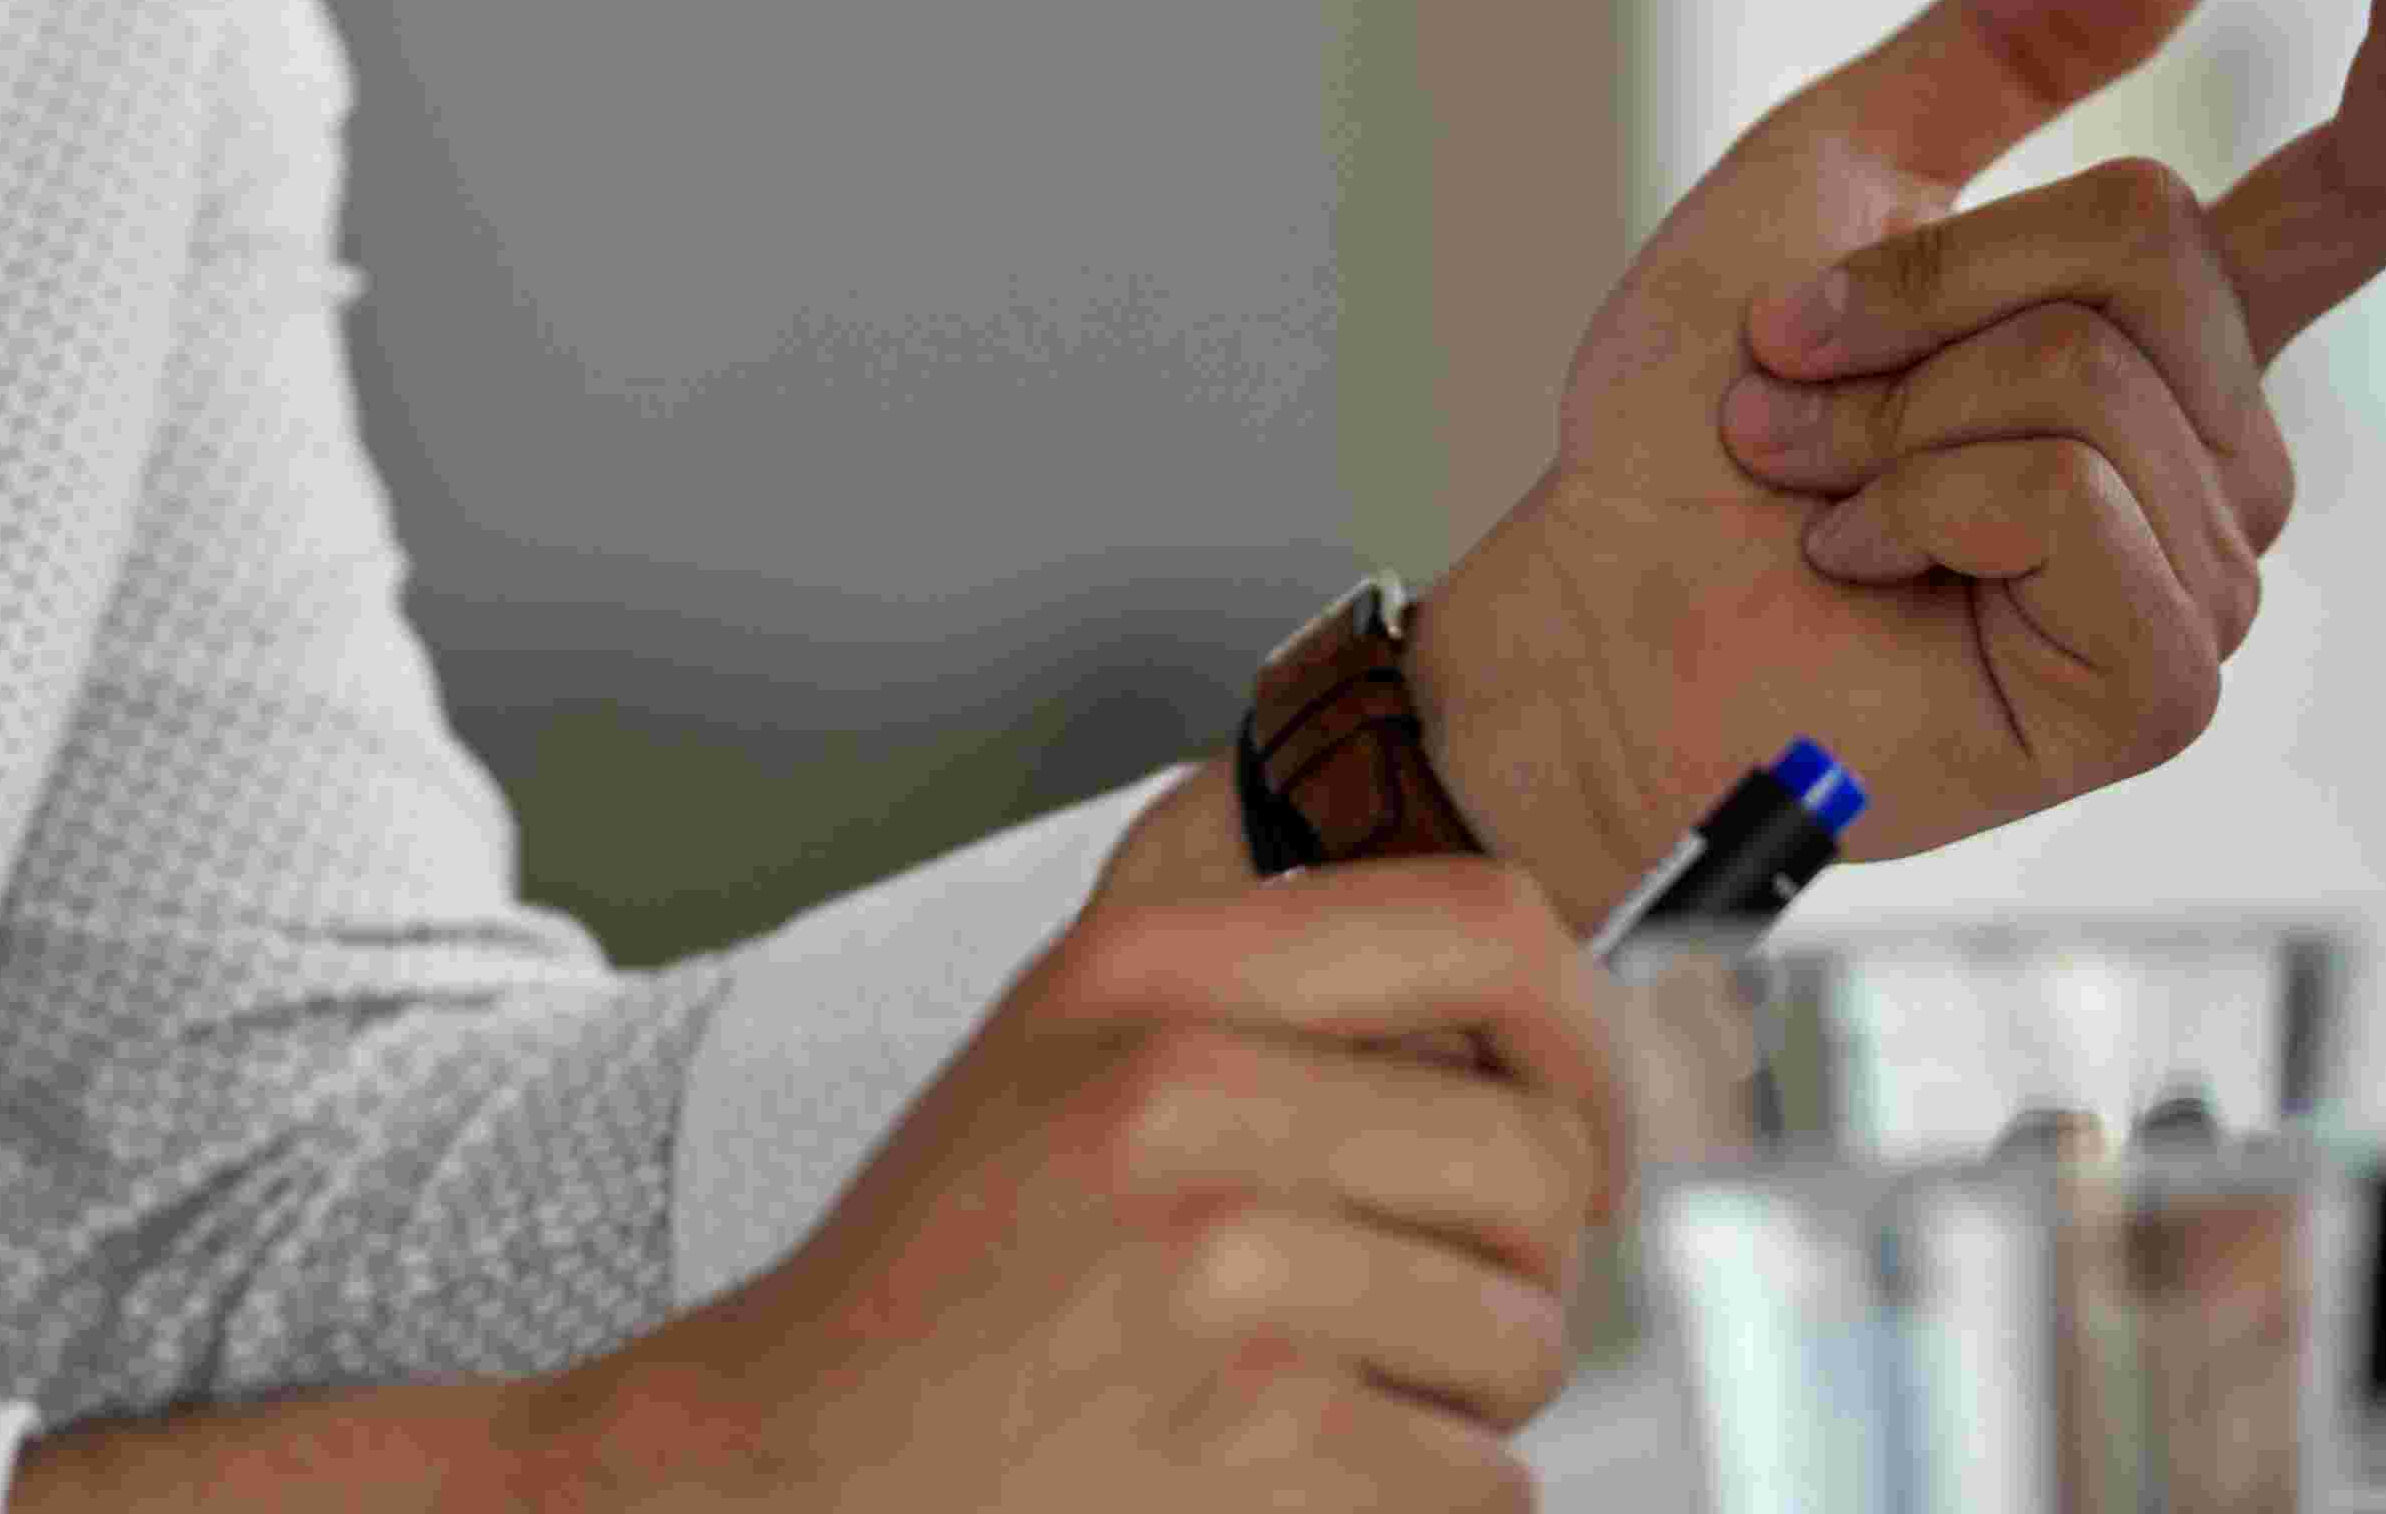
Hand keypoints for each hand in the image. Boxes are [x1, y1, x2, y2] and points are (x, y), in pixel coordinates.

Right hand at [529, 857, 1617, 1512]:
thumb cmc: (944, 1269)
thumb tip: (1476, 928)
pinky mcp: (1256, 1446)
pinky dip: (1429, 1495)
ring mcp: (1221, 1278)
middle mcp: (1187, 1103)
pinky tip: (1319, 1467)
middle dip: (1527, 1257)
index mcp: (1155, 978)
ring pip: (1524, 1340)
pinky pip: (1479, 1482)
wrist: (805, 1458)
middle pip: (1540, 1161)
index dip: (1581, 1027)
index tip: (1574, 1104)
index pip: (1487, 929)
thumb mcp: (1058, 1034)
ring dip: (1470, 1391)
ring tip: (1351, 1382)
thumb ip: (1238, 947)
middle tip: (1447, 1287)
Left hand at [1405, 0, 2385, 920]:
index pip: (2355, 196)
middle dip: (1925, 285)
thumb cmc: (1703, 415)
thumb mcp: (1837, 170)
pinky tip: (1865, 562)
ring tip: (1819, 483)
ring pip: (2095, 371)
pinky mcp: (2160, 684)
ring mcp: (2204, 573)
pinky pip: (2069, 497)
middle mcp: (2216, 446)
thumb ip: (2013, 37)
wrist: (1605, 602)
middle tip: (1796, 369)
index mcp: (2163, 327)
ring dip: (1894, 409)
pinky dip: (1920, 503)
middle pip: (2153, 242)